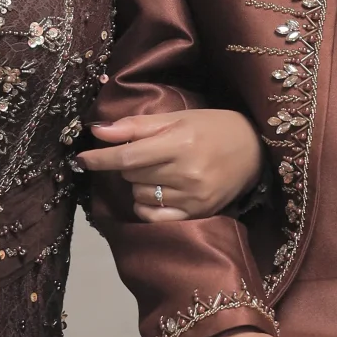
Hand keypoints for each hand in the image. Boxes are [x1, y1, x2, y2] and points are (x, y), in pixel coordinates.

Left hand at [82, 105, 262, 218]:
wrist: (254, 150)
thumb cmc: (212, 127)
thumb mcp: (176, 118)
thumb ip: (135, 126)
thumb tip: (97, 131)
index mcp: (180, 143)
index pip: (127, 156)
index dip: (100, 158)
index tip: (81, 158)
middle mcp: (187, 173)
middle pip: (132, 176)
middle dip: (129, 164)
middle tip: (147, 154)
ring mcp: (193, 198)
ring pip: (140, 196)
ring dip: (139, 184)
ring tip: (159, 171)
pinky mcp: (198, 214)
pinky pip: (154, 217)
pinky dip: (147, 205)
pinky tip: (157, 192)